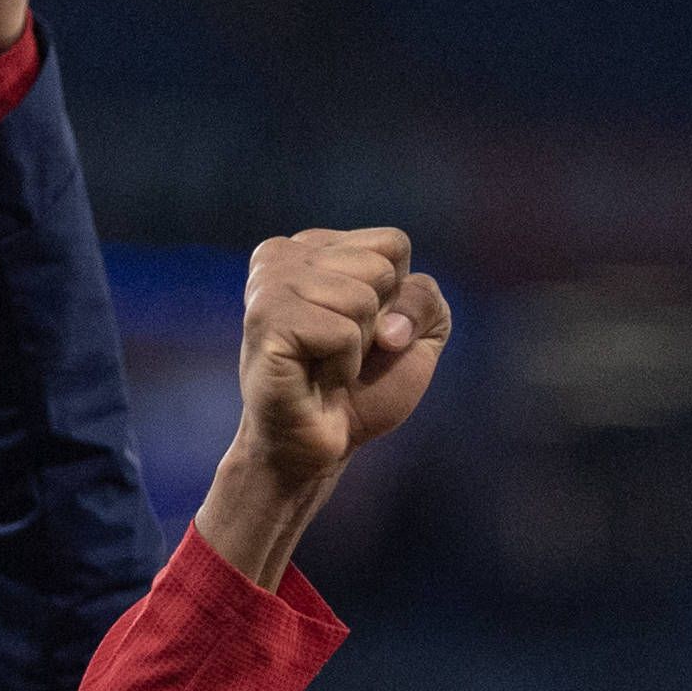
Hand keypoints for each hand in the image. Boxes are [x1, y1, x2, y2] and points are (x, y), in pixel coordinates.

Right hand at [190, 229, 450, 589]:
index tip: (364, 330)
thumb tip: (388, 327)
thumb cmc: (363, 388)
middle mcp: (282, 254)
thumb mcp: (414, 334)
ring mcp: (268, 285)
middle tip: (341, 352)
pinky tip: (315, 377)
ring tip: (326, 365)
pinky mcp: (267, 321)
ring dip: (358, 348)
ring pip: (362, 298)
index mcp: (313, 245)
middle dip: (378, 322)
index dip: (398, 296)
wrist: (320, 446)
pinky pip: (343, 333)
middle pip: (380, 268)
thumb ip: (424, 298)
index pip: (393, 243)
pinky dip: (343, 366)